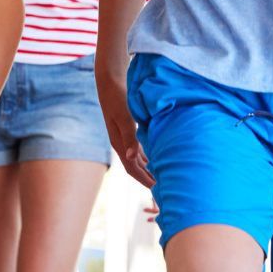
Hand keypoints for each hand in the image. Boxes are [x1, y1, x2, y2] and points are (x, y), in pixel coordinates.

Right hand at [96, 67, 152, 187]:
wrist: (110, 81)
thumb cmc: (118, 97)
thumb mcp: (124, 116)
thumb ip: (130, 136)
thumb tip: (132, 158)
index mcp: (119, 143)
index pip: (132, 168)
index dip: (144, 179)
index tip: (156, 190)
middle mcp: (121, 143)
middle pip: (135, 167)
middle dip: (147, 178)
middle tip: (162, 189)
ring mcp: (124, 136)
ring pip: (137, 159)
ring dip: (148, 169)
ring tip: (162, 178)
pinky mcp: (129, 129)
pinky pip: (139, 149)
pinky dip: (148, 157)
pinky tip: (156, 158)